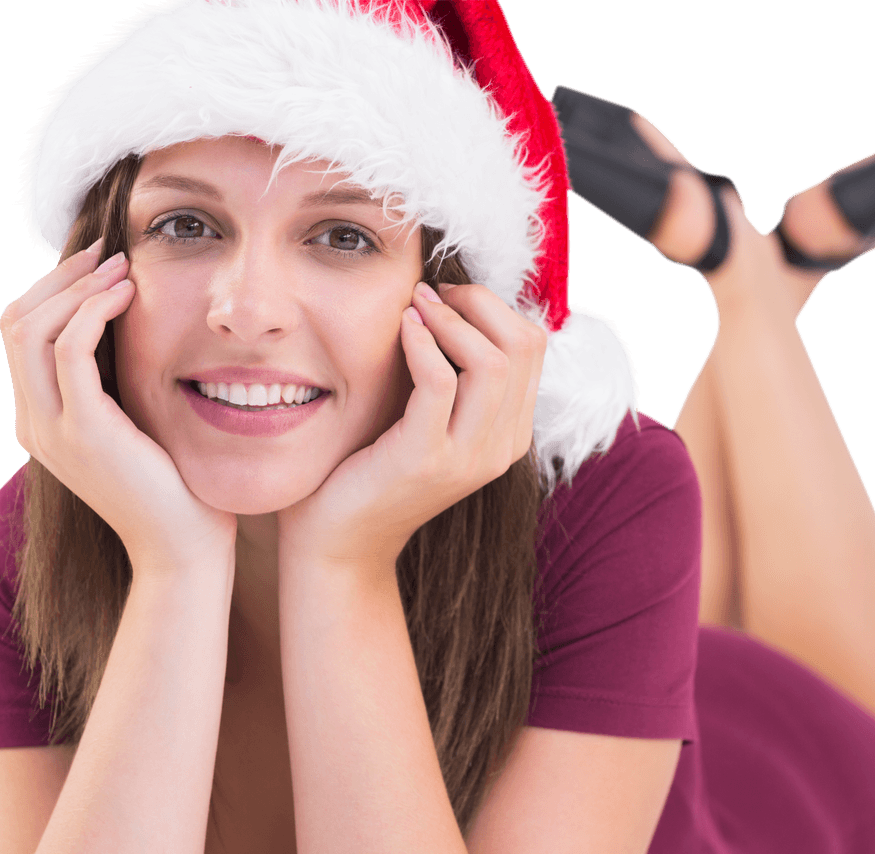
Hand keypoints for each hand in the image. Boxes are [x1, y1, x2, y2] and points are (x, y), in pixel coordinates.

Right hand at [0, 240, 237, 576]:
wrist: (184, 546)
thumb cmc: (176, 485)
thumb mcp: (137, 423)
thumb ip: (119, 383)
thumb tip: (131, 329)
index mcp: (42, 418)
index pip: (22, 333)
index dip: (55, 289)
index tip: (102, 264)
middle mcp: (34, 421)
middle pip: (16, 323)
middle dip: (61, 278)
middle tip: (110, 253)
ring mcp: (52, 429)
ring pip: (32, 330)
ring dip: (76, 287)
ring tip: (123, 267)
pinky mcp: (84, 432)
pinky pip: (71, 353)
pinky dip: (94, 313)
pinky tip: (128, 296)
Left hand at [276, 280, 546, 574]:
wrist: (341, 540)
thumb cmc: (375, 466)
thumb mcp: (430, 417)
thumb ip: (454, 373)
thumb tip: (452, 300)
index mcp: (510, 435)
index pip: (533, 348)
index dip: (494, 307)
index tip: (448, 296)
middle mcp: (501, 449)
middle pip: (523, 347)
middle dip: (478, 303)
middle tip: (432, 293)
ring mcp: (467, 458)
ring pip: (493, 362)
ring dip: (450, 319)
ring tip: (415, 305)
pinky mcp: (426, 460)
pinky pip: (441, 381)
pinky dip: (422, 342)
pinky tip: (402, 328)